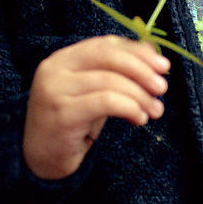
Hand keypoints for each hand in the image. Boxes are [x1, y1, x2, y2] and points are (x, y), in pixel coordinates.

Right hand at [23, 35, 170, 179]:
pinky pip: (106, 102)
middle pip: (109, 57)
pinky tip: (139, 119)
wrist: (39, 159)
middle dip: (142, 70)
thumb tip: (153, 52)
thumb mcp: (95, 90)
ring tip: (155, 110)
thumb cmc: (73, 121)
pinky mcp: (61, 113)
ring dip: (140, 96)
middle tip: (162, 87)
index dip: (138, 52)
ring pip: (111, 82)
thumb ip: (117, 71)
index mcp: (64, 57)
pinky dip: (130, 107)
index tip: (163, 66)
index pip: (107, 44)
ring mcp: (55, 90)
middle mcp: (55, 68)